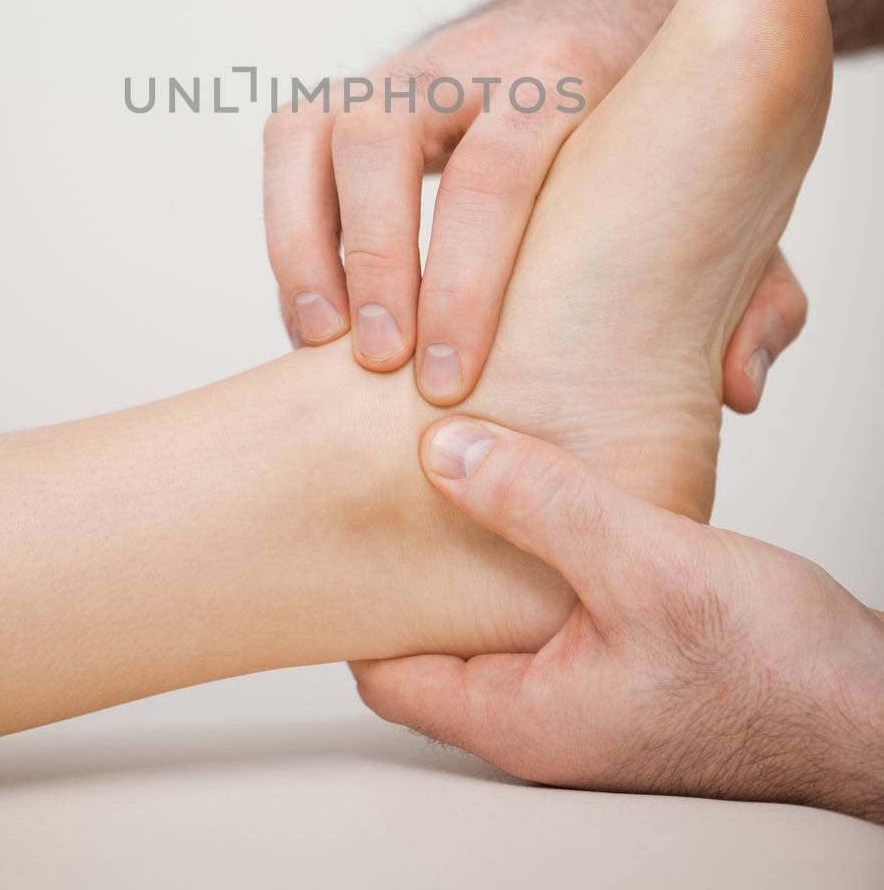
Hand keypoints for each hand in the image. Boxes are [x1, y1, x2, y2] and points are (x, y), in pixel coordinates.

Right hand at [264, 0, 806, 408]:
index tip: (448, 375)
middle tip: (384, 365)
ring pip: (323, 128)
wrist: (616, 8)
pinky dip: (288, 223)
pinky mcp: (362, 84)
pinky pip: (293, 138)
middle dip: (375, 259)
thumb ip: (751, 283)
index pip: (496, 168)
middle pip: (387, 138)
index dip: (463, 276)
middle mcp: (476, 56)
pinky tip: (312, 310)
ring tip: (321, 348)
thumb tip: (734, 386)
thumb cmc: (659, 125)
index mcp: (570, 71)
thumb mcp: (720, 189)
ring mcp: (408, 66)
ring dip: (307, 244)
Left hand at [354, 419, 883, 823]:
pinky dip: (524, 548)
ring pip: (488, 613)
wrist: (862, 702)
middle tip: (383, 481)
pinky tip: (530, 489)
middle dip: (408, 562)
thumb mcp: (642, 565)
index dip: (354, 597)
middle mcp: (539, 713)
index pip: (385, 673)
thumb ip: (541, 505)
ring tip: (450, 467)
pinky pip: (540, 600)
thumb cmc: (770, 668)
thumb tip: (445, 451)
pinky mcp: (617, 657)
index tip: (339, 521)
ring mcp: (579, 688)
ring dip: (471, 547)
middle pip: (429, 639)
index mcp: (521, 718)